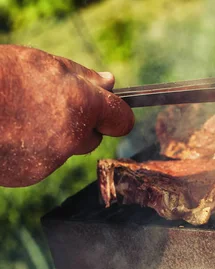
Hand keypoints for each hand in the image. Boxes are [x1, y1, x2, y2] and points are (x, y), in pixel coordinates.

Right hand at [0, 45, 133, 186]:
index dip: (115, 114)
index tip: (109, 112)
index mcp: (83, 106)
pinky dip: (31, 152)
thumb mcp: (44, 64)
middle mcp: (72, 137)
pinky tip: (9, 135)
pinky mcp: (28, 176)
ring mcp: (50, 160)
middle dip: (81, 127)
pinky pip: (41, 163)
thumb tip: (110, 83)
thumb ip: (83, 77)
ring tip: (20, 118)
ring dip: (53, 139)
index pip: (122, 120)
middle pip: (93, 139)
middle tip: (50, 108)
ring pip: (65, 151)